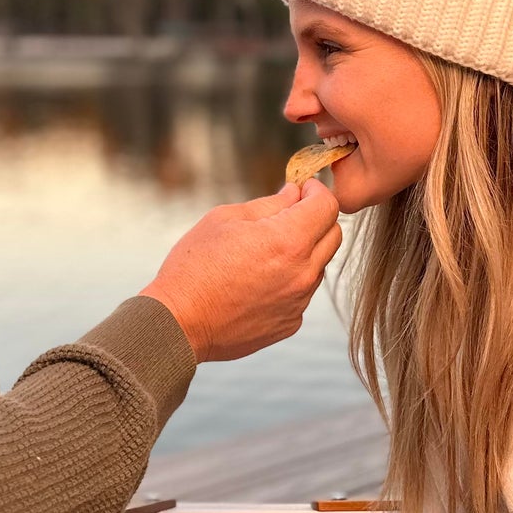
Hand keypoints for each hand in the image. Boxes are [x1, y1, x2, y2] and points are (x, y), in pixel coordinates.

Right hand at [141, 179, 342, 362]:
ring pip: (317, 265)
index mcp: (288, 240)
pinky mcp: (290, 323)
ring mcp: (299, 301)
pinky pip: (301, 293)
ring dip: (302, 252)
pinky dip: (289, 281)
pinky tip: (257, 282)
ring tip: (263, 253)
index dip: (316, 191)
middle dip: (317, 218)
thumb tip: (293, 195)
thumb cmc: (194, 266)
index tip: (303, 189)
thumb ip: (268, 205)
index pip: (328, 206)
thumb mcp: (225, 219)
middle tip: (289, 215)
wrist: (178, 323)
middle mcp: (302, 272)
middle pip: (333, 235)